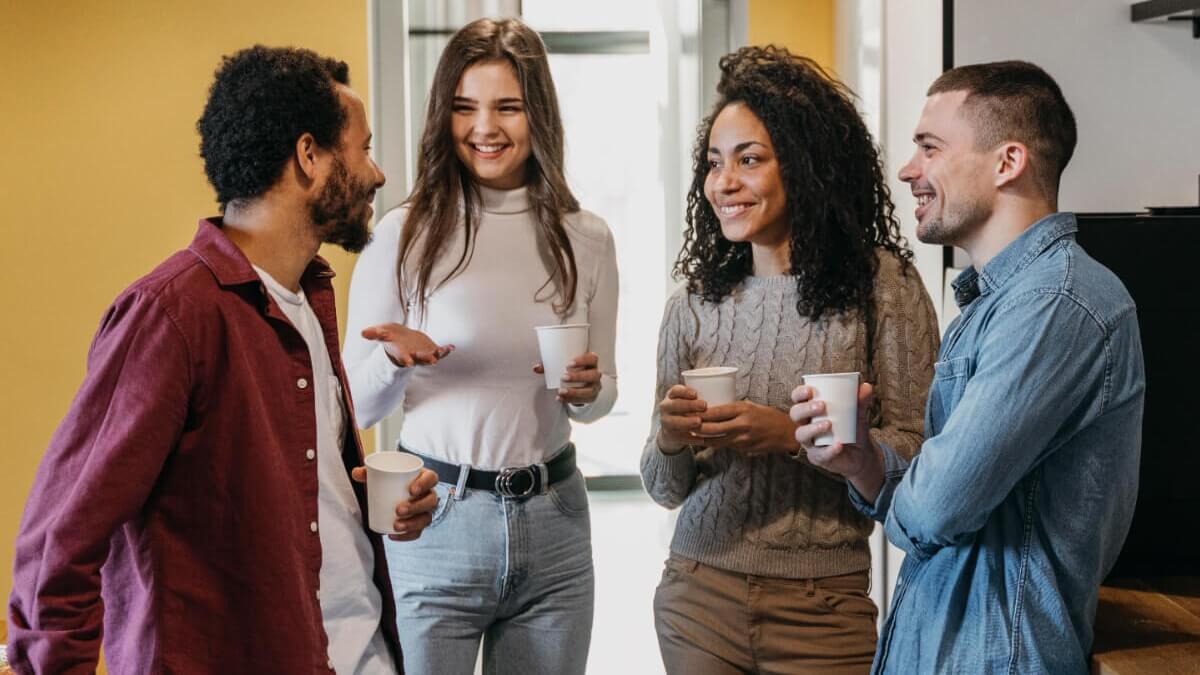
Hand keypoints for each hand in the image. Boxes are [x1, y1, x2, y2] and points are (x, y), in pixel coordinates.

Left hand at [350, 467, 439, 540]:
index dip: (425, 484)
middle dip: (416, 507)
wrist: (392, 493)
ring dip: (412, 524)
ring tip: (396, 525)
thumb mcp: (380, 474)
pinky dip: (406, 536)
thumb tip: (356, 473)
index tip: (411, 490)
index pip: (432, 478)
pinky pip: (418, 532)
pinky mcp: (419, 524)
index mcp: (424, 478)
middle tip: (398, 509)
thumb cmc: (390, 481)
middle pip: (431, 501)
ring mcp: (426, 510)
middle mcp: (428, 494)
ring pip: (426, 518)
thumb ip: (368, 472)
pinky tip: (393, 535)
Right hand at [361, 323, 453, 367]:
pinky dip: (446, 350)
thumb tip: (362, 333)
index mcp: (402, 353)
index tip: (408, 363)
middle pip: (420, 359)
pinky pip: (440, 351)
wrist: (401, 340)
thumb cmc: (390, 337)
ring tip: (445, 350)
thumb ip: (374, 334)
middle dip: (426, 359)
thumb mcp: (382, 334)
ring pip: (432, 356)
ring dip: (439, 355)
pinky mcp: (431, 349)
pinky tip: (452, 347)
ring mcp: (424, 354)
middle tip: (433, 361)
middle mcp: (414, 356)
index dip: (406, 360)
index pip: (403, 358)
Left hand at [533, 352, 601, 403]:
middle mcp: (596, 374)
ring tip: (560, 391)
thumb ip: (550, 366)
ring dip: (574, 392)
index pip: (592, 358)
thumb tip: (535, 368)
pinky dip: (571, 400)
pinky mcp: (591, 397)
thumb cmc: (572, 370)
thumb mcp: (563, 365)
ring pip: (589, 390)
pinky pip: (584, 400)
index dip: (582, 360)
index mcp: (591, 362)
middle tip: (563, 377)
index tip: (568, 364)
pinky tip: (561, 399)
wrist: (581, 383)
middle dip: (578, 376)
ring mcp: (595, 386)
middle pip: (593, 375)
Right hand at [656, 385, 705, 452]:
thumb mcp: (688, 399)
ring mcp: (666, 422)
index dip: (684, 391)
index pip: (675, 391)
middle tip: (704, 405)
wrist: (672, 428)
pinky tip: (701, 439)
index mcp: (671, 396)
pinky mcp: (671, 436)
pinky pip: (680, 438)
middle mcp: (666, 407)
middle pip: (674, 405)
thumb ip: (701, 395)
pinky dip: (691, 439)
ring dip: (687, 421)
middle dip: (689, 405)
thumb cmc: (687, 408)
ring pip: (675, 422)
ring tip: (699, 421)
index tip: (696, 393)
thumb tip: (725, 388)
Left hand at [695, 400, 801, 455]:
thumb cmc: (768, 416)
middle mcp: (741, 424)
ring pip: (716, 440)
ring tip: (692, 435)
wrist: (786, 432)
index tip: (689, 412)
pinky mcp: (744, 449)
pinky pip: (726, 446)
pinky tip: (707, 442)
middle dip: (697, 428)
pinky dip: (716, 444)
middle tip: (686, 426)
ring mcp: (743, 439)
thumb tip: (713, 409)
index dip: (700, 413)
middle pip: (712, 428)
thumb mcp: (751, 406)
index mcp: (742, 410)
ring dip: (703, 439)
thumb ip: (733, 408)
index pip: (715, 412)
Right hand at [790, 383, 883, 498]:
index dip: (799, 394)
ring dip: (813, 428)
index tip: (810, 390)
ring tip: (828, 424)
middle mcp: (806, 425)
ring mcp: (810, 442)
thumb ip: (860, 401)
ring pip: (801, 434)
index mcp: (811, 411)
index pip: (797, 399)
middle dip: (805, 409)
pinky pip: (819, 454)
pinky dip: (829, 450)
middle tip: (822, 405)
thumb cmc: (853, 429)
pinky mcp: (817, 457)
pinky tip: (839, 445)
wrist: (862, 455)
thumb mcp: (858, 414)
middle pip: (795, 415)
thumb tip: (866, 386)